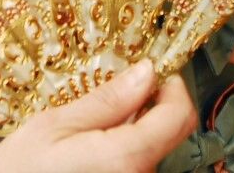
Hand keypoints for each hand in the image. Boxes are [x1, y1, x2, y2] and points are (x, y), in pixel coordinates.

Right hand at [0, 60, 197, 172]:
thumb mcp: (54, 126)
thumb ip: (107, 101)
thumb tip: (146, 72)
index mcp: (126, 157)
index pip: (180, 116)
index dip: (173, 86)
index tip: (155, 70)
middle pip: (168, 132)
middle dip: (149, 105)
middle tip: (116, 89)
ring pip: (150, 149)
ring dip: (133, 127)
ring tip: (92, 121)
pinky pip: (134, 166)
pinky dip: (121, 148)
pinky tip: (91, 145)